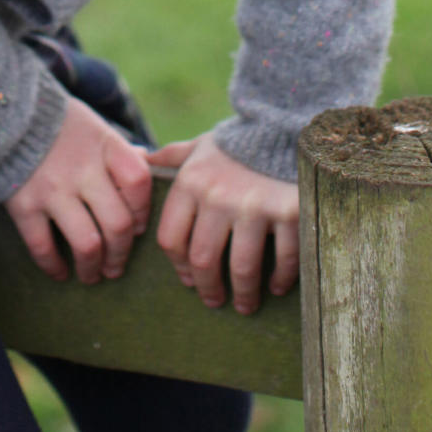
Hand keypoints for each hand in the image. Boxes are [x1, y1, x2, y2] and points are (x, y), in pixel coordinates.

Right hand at [5, 97, 153, 285]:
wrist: (6, 113)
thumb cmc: (59, 124)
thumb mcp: (94, 126)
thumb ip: (118, 149)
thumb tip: (147, 163)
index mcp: (104, 145)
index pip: (139, 183)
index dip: (142, 211)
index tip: (136, 228)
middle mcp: (82, 168)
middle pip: (118, 223)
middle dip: (120, 254)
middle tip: (116, 267)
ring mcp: (52, 188)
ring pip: (87, 244)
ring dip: (93, 268)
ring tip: (92, 275)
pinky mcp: (24, 205)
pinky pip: (43, 247)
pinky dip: (54, 267)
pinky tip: (60, 272)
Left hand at [150, 133, 299, 314]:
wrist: (285, 127)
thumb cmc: (238, 144)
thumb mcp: (202, 146)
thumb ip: (173, 156)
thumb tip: (142, 157)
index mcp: (191, 182)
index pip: (171, 238)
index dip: (178, 266)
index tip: (189, 280)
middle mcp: (218, 196)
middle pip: (203, 260)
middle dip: (209, 288)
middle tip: (215, 300)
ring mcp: (254, 206)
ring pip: (241, 268)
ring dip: (243, 294)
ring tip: (244, 304)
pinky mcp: (289, 212)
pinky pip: (283, 258)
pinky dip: (279, 279)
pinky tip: (276, 286)